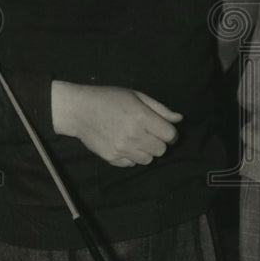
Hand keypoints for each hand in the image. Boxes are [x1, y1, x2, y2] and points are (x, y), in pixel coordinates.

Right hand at [51, 82, 181, 166]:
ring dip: (147, 151)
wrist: (79, 110)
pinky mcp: (111, 158)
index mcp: (141, 117)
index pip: (169, 135)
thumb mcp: (136, 96)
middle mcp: (133, 135)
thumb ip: (160, 109)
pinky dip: (132, 157)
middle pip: (161, 150)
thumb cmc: (109, 98)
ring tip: (137, 139)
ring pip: (148, 160)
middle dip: (159, 142)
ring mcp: (122, 148)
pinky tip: (125, 145)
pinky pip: (132, 164)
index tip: (164, 130)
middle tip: (150, 134)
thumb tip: (179, 119)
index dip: (170, 133)